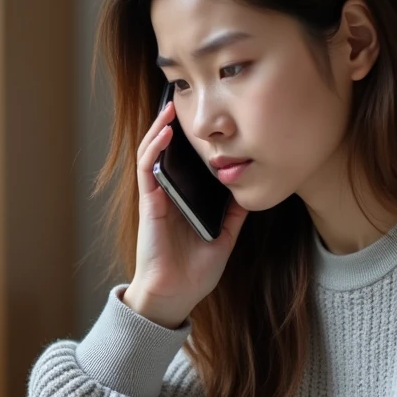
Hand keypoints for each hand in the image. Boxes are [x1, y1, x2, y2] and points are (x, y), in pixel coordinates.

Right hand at [126, 100, 248, 327]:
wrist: (174, 296)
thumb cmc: (194, 273)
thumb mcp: (224, 239)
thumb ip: (233, 215)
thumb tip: (248, 191)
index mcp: (184, 202)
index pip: (185, 165)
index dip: (190, 142)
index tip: (204, 121)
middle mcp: (168, 196)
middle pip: (167, 153)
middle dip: (172, 126)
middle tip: (183, 101)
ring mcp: (156, 198)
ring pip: (153, 153)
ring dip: (159, 128)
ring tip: (171, 106)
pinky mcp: (148, 203)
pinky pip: (147, 168)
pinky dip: (154, 147)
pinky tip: (166, 131)